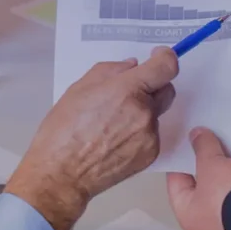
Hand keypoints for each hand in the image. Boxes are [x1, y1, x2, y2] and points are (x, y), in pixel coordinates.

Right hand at [5, 47, 178, 229]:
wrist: (63, 172)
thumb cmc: (64, 127)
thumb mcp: (79, 88)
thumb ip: (110, 70)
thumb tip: (132, 66)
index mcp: (127, 90)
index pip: (166, 66)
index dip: (165, 57)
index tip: (157, 57)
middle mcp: (144, 112)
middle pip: (167, 90)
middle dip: (153, 86)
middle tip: (129, 92)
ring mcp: (150, 135)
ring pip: (156, 114)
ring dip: (142, 111)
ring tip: (113, 123)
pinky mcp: (150, 154)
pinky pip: (151, 134)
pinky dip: (139, 132)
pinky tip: (115, 139)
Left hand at [166, 128, 230, 229]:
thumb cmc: (226, 194)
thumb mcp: (210, 164)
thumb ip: (202, 146)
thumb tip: (196, 133)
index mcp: (187, 213)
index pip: (175, 180)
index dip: (179, 158)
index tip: (184, 139)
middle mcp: (207, 221)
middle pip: (203, 183)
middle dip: (208, 160)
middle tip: (208, 137)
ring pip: (227, 185)